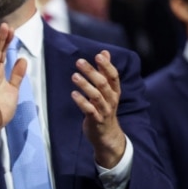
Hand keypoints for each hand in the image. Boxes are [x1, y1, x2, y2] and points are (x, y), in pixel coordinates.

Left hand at [71, 50, 125, 167]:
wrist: (107, 136)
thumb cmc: (104, 108)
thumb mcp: (107, 90)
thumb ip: (105, 71)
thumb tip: (104, 52)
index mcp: (114, 91)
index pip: (113, 76)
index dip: (107, 66)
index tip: (99, 55)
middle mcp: (111, 100)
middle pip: (103, 84)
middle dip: (92, 72)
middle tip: (79, 62)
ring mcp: (104, 110)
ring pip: (96, 96)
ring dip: (85, 85)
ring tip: (74, 76)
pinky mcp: (96, 120)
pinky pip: (89, 110)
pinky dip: (81, 102)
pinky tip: (73, 94)